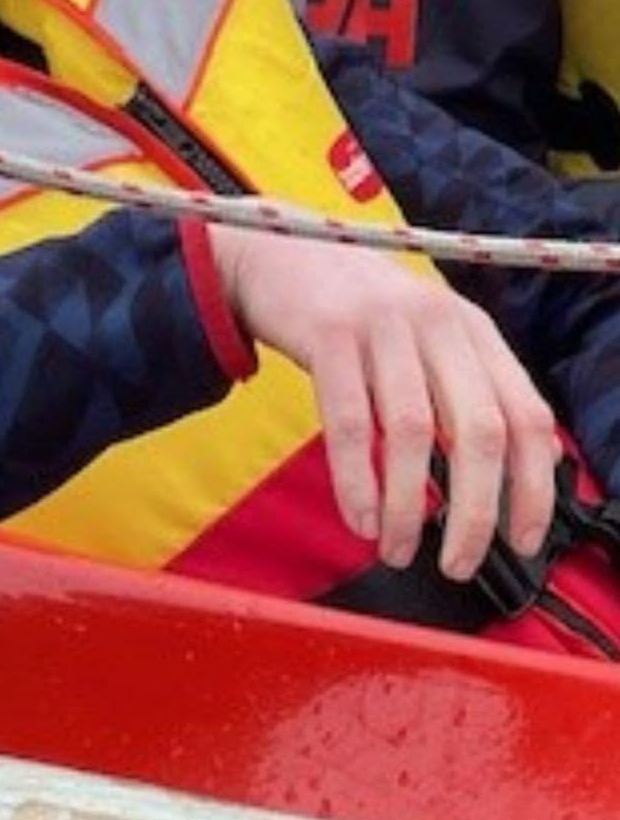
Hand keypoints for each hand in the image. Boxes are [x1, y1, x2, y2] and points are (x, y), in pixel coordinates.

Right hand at [210, 225, 558, 579]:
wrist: (286, 256)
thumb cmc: (363, 316)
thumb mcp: (430, 338)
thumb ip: (471, 392)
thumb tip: (519, 477)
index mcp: (474, 329)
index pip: (526, 415)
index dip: (533, 486)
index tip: (522, 542)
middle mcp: (437, 321)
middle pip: (478, 429)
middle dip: (474, 511)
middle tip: (457, 564)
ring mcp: (382, 323)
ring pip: (413, 431)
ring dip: (408, 507)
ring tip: (396, 550)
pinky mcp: (329, 332)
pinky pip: (350, 423)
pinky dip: (358, 483)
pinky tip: (361, 519)